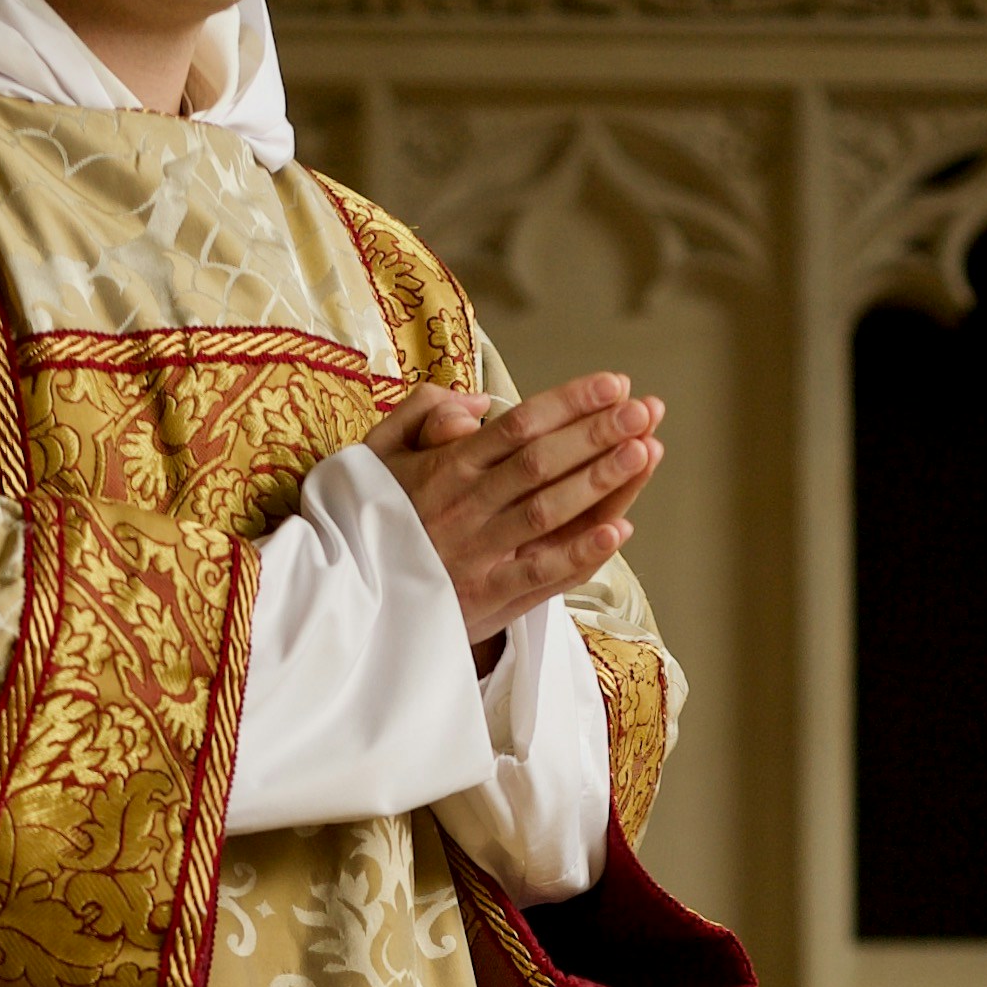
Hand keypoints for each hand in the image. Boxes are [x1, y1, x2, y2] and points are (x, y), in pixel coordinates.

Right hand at [367, 369, 662, 665]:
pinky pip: (542, 576)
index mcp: (443, 469)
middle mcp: (465, 509)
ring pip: (549, 513)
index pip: (517, 426)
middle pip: (542, 464)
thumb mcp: (376, 451)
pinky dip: (581, 553)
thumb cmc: (363, 518)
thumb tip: (479, 400)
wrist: (339, 599)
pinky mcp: (487, 601)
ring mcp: (478, 557)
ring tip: (647, 452)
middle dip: (598, 434)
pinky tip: (620, 528)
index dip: (570, 403)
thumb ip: (422, 412)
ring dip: (601, 482)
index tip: (614, 384)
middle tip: (646, 410)